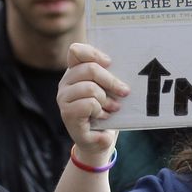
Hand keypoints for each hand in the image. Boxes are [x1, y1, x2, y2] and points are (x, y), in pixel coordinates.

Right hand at [57, 43, 128, 162]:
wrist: (100, 139)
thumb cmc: (107, 110)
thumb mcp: (109, 89)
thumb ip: (110, 75)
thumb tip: (127, 64)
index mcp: (75, 72)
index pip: (76, 51)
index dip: (94, 53)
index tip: (110, 63)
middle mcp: (65, 83)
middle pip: (89, 69)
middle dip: (111, 81)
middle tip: (124, 92)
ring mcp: (63, 98)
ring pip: (90, 88)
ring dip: (106, 99)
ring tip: (112, 108)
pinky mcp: (67, 114)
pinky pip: (89, 104)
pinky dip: (100, 111)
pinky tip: (103, 116)